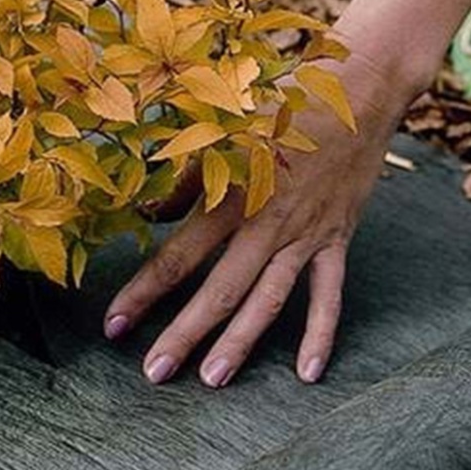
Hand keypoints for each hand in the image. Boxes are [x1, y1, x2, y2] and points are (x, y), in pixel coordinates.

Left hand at [104, 51, 407, 387]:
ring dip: (241, 343)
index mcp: (229, 196)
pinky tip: (308, 373)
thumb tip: (146, 216)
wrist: (356, 89)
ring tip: (213, 380)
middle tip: (154, 374)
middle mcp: (265, 223)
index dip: (142, 293)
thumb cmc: (277, 106)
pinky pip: (329, 294)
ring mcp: (305, 235)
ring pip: (268, 300)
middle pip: (219, 290)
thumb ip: (184, 181)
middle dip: (183, 334)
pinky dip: (320, 333)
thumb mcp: (220, 134)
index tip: (114, 325)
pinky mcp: (337, 239)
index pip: (177, 257)